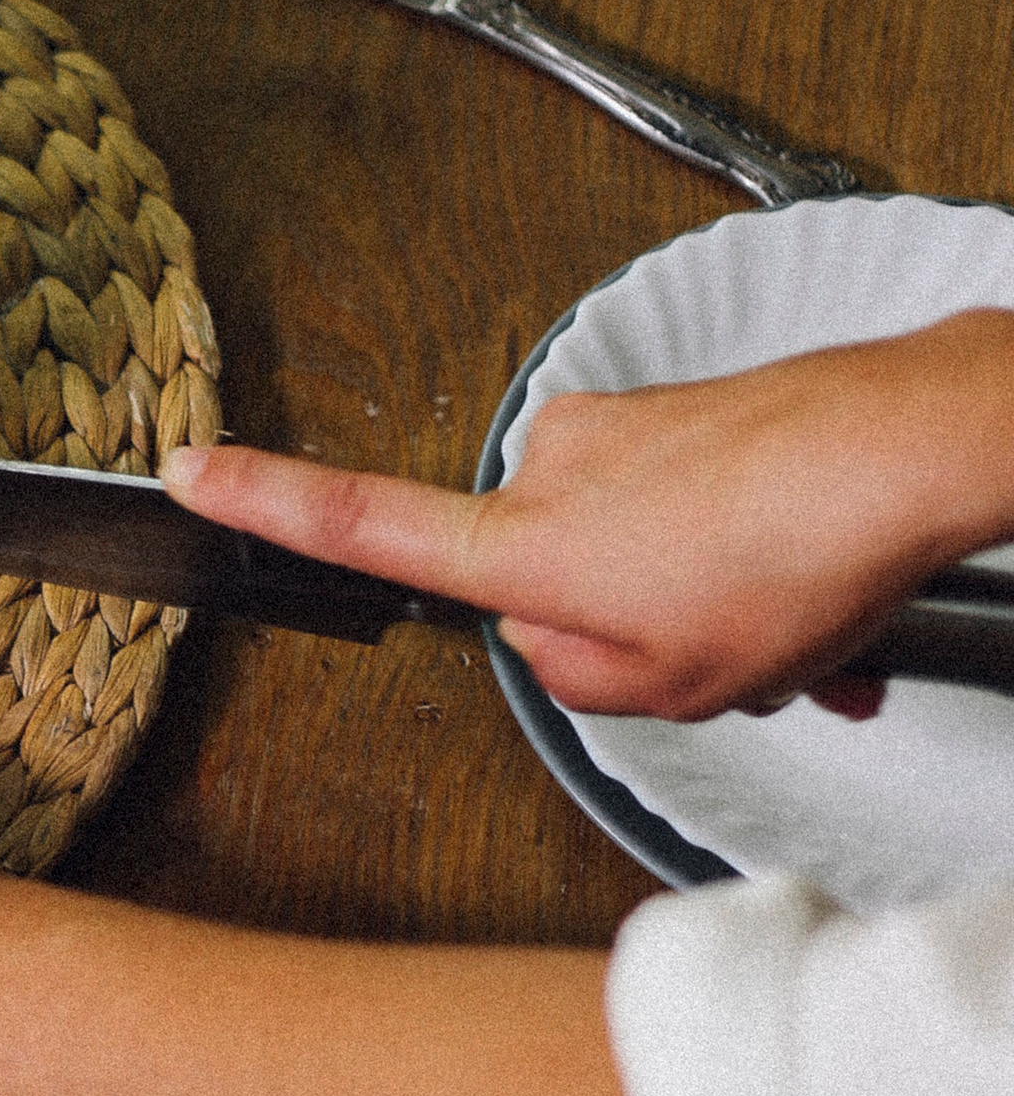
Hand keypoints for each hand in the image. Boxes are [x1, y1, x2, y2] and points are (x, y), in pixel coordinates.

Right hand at [161, 310, 1013, 721]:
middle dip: (627, 630)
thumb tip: (561, 638)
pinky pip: (693, 516)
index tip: (186, 473)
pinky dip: (748, 567)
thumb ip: (580, 677)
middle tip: (716, 650)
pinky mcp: (687, 413)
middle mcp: (555, 468)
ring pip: (636, 553)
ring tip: (787, 624)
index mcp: (526, 543)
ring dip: (708, 606)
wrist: (909, 447)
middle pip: (544, 581)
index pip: (359, 525)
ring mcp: (623, 431)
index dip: (261, 505)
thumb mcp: (675, 682)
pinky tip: (814, 596)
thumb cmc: (799, 553)